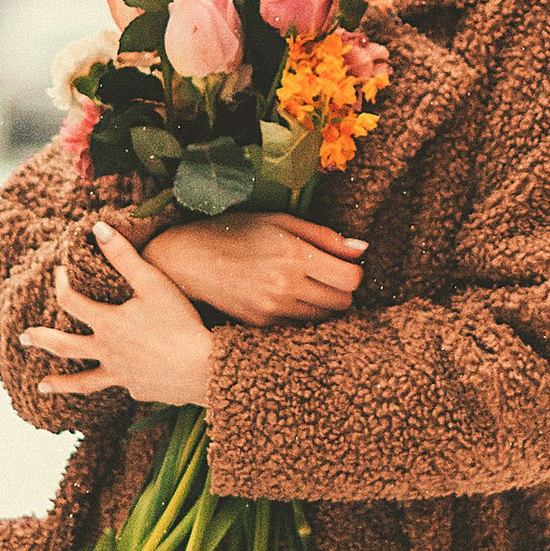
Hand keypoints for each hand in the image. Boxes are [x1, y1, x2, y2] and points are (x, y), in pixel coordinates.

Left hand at [21, 222, 216, 405]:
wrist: (202, 369)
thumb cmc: (179, 323)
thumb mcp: (153, 283)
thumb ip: (124, 256)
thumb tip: (97, 228)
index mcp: (107, 323)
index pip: (70, 301)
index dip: (61, 284)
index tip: (58, 272)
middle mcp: (107, 351)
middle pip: (65, 346)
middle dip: (42, 340)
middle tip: (22, 339)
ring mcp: (121, 374)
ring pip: (83, 381)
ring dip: (61, 383)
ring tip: (41, 386)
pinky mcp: (138, 389)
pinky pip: (121, 386)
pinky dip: (116, 382)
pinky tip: (119, 384)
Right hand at [145, 213, 367, 327]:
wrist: (187, 260)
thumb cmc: (235, 232)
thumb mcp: (280, 221)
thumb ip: (324, 236)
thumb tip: (362, 249)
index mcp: (294, 255)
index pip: (351, 278)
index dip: (354, 271)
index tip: (343, 264)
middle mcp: (286, 286)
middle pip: (343, 302)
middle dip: (341, 289)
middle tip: (325, 275)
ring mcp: (273, 310)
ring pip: (324, 319)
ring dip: (323, 305)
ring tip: (305, 286)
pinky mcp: (261, 326)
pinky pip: (300, 329)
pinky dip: (303, 318)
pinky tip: (288, 300)